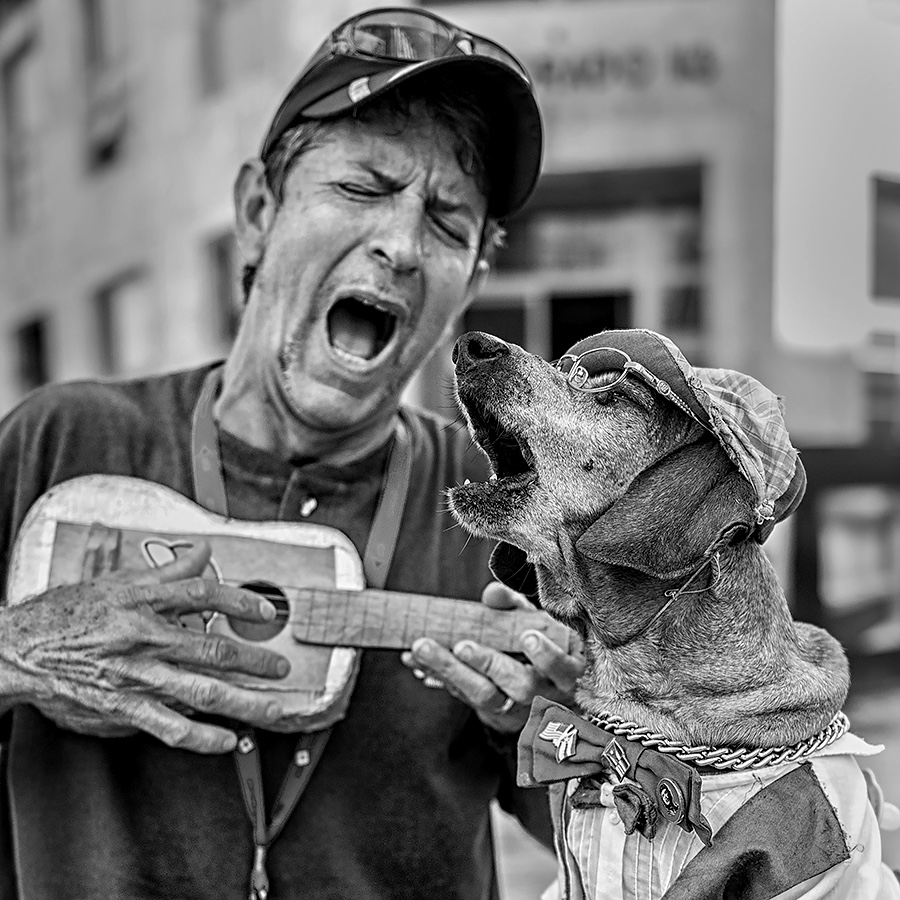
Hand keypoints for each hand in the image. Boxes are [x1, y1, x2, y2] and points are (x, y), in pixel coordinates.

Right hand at [0, 541, 290, 753]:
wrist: (20, 648)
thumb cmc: (68, 612)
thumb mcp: (117, 579)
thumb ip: (166, 569)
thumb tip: (203, 552)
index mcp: (143, 601)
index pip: (203, 595)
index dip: (240, 602)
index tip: (266, 612)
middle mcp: (143, 638)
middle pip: (212, 649)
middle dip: (254, 660)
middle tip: (281, 667)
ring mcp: (135, 675)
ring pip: (200, 691)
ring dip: (242, 702)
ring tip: (272, 708)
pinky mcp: (122, 706)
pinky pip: (167, 725)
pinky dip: (200, 736)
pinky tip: (226, 740)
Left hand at [402, 581, 583, 732]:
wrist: (537, 683)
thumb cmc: (540, 642)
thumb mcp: (535, 620)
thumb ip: (515, 605)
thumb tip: (492, 593)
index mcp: (566, 671)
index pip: (562, 668)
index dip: (547, 656)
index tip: (528, 637)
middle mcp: (544, 695)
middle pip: (520, 687)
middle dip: (489, 664)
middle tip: (462, 645)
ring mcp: (515, 709)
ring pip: (485, 697)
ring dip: (452, 672)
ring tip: (423, 649)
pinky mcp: (488, 712)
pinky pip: (461, 696)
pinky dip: (436, 675)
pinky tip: (414, 660)